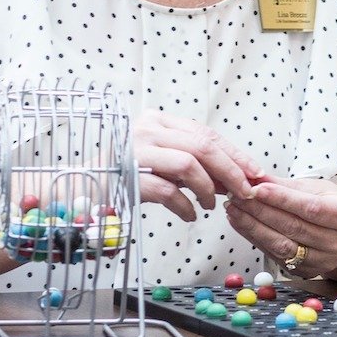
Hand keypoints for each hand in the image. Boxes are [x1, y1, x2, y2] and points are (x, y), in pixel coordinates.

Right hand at [132, 110, 261, 221]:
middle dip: (231, 171)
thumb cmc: (127, 177)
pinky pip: (167, 190)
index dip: (234, 154)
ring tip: (211, 206)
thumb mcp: (163, 163)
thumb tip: (237, 178)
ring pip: (188, 164)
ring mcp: (134, 150)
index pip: (206, 133)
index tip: (255, 172)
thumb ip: (195, 165)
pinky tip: (190, 216)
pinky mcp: (126, 175)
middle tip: (246, 192)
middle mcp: (146, 129)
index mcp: (158, 120)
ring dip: (208, 189)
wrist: (81, 190)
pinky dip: (185, 206)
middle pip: (202, 146)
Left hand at [224, 177, 336, 278]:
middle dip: (260, 211)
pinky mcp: (307, 271)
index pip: (311, 208)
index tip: (257, 188)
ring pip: (282, 245)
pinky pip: (276, 255)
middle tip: (237, 197)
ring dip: (253, 227)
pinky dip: (256, 239)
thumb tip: (257, 178)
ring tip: (233, 211)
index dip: (283, 199)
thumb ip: (287, 186)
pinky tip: (242, 225)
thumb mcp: (319, 189)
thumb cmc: (334, 205)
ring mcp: (323, 260)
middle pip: (293, 227)